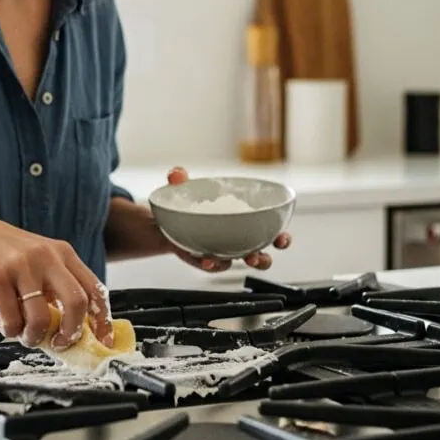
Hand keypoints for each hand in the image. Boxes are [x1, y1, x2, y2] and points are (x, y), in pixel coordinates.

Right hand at [0, 213, 113, 349]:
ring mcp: (21, 266)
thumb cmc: (1, 249)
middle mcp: (46, 257)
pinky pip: (11, 319)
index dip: (102, 321)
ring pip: (42, 318)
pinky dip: (9, 330)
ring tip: (24, 333)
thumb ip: (54, 286)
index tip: (102, 342)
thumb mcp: (37, 259)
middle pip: (76, 304)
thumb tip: (71, 329)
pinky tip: (4, 321)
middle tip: (58, 343)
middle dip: (71, 333)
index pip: (95, 290)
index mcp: (62, 253)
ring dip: (34, 336)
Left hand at [164, 166, 291, 272]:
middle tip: (258, 258)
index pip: (267, 228)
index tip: (281, 237)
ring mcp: (221, 249)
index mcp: (240, 217)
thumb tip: (177, 173)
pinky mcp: (204, 258)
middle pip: (259, 252)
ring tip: (237, 261)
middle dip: (264, 258)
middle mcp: (235, 237)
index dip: (279, 236)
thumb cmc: (181, 202)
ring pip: (239, 262)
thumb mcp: (182, 188)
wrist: (157, 221)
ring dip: (239, 264)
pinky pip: (213, 265)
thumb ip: (180, 180)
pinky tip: (206, 259)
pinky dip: (212, 264)